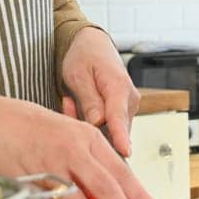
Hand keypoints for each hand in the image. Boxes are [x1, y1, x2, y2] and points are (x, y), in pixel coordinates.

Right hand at [0, 94, 159, 198]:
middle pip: (106, 188)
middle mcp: (73, 151)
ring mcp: (51, 167)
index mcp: (89, 138)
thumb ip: (94, 162)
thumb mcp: (73, 134)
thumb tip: (119, 196)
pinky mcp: (31, 183)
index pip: (121, 170)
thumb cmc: (37, 129)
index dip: (139, 195)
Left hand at [60, 26, 140, 157]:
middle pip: (112, 129)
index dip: (120, 136)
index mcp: (119, 86)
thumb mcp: (78, 74)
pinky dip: (89, 121)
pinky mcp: (122, 113)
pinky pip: (106, 127)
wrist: (93, 46)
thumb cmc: (86, 56)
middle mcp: (129, 99)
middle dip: (87, 126)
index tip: (124, 152)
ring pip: (107, 130)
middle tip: (69, 103)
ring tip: (72, 100)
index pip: (119, 117)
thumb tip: (98, 122)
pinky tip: (78, 104)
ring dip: (86, 122)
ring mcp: (128, 108)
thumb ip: (89, 99)